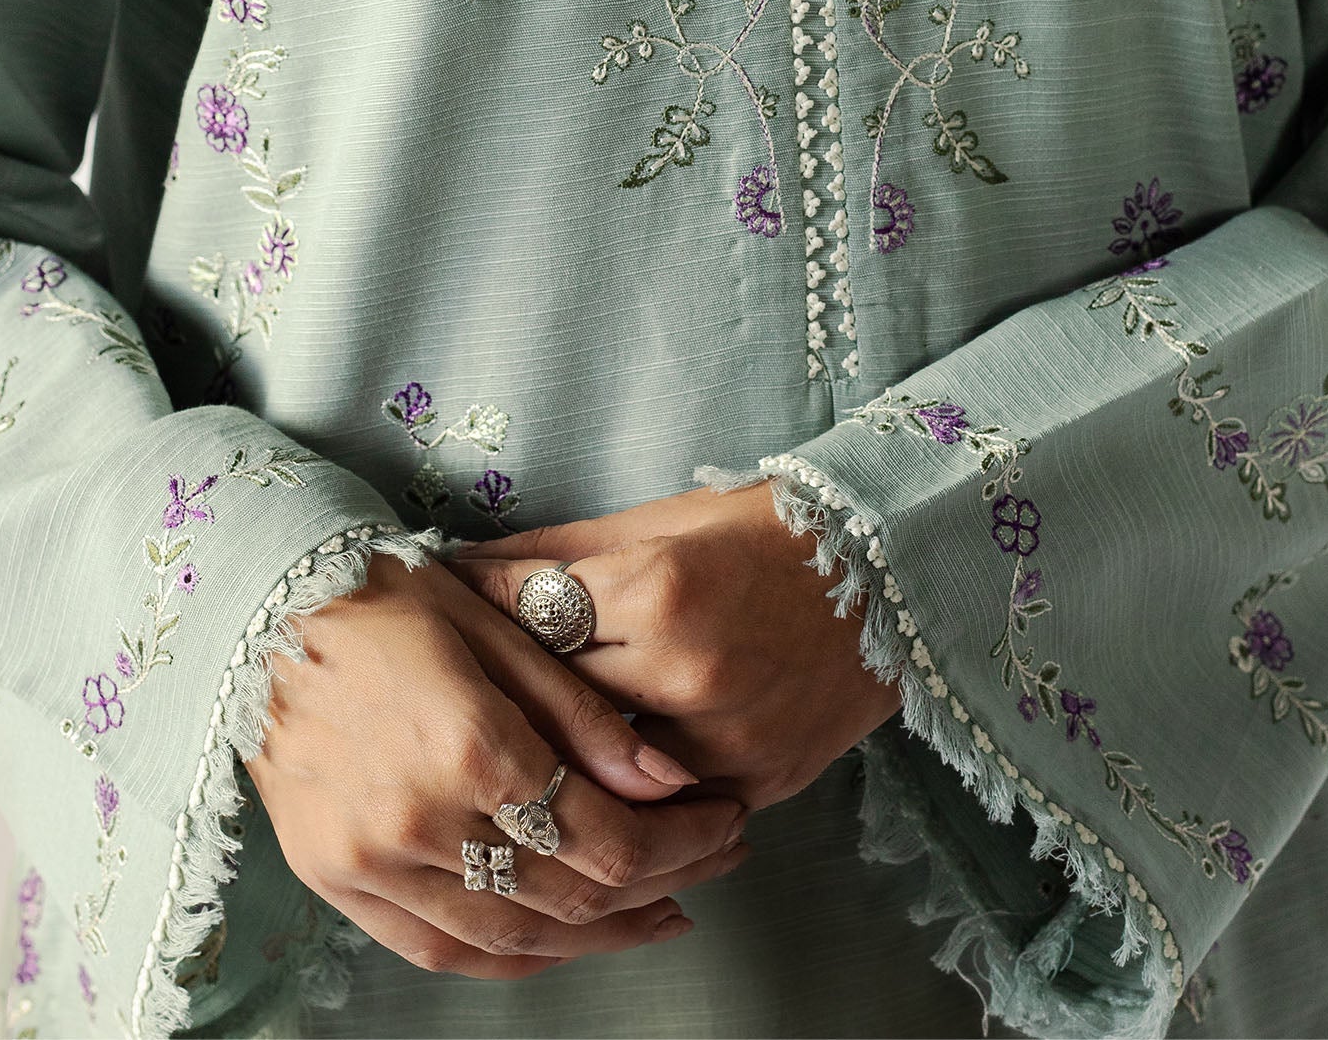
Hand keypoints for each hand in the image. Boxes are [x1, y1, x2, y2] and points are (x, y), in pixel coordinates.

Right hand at [243, 549, 750, 979]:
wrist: (257, 612)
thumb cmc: (384, 597)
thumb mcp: (497, 623)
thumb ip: (583, 712)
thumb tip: (669, 780)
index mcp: (466, 743)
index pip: (603, 835)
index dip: (681, 840)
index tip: (722, 819)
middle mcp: (417, 819)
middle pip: (569, 894)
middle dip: (661, 884)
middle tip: (713, 860)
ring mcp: (370, 863)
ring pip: (511, 939)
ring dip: (599, 936)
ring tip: (660, 909)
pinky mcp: (336, 882)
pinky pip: (440, 951)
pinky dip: (513, 956)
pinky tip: (564, 936)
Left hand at [447, 480, 900, 811]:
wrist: (890, 575)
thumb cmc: (766, 531)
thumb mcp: (660, 519)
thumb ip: (561, 553)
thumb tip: (463, 569)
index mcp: (656, 589)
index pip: (529, 614)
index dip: (477, 611)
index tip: (438, 610)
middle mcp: (684, 672)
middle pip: (553, 705)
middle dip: (502, 693)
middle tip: (450, 691)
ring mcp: (724, 740)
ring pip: (601, 776)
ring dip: (559, 760)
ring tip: (508, 749)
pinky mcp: (756, 784)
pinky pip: (664, 808)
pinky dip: (630, 796)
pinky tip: (595, 784)